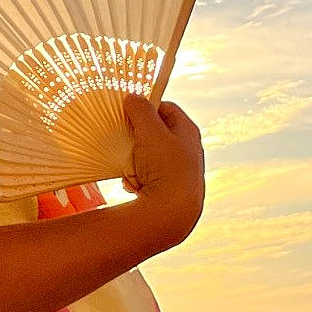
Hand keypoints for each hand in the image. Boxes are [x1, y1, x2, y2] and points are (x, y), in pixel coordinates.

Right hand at [121, 93, 204, 244]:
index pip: (166, 108)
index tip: (128, 111)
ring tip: (130, 167)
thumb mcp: (150, 132)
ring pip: (148, 156)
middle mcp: (187, 149)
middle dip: (136, 136)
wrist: (172, 214)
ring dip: (134, 159)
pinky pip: (147, 177)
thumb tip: (133, 97)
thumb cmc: (165, 168)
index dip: (146, 106)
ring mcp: (178, 171)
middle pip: (156, 132)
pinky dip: (136, 178)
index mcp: (188, 131)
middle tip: (123, 139)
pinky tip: (132, 185)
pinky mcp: (169, 189)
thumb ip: (140, 111)